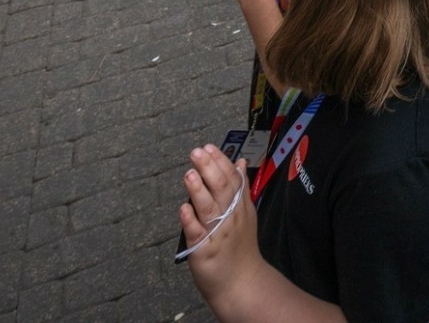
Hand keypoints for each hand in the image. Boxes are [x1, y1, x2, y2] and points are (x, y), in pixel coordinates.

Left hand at [179, 144, 260, 297]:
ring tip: (189, 173)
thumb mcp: (245, 214)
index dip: (220, 161)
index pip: (232, 178)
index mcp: (239, 207)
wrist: (241, 281)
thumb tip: (239, 162)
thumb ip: (241, 188)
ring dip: (198, 190)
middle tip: (197, 152)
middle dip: (209, 169)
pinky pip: (196, 233)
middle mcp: (230, 217)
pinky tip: (183, 208)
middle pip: (221, 188)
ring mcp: (217, 233)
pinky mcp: (203, 250)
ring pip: (208, 208)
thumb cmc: (239, 246)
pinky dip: (190, 220)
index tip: (209, 147)